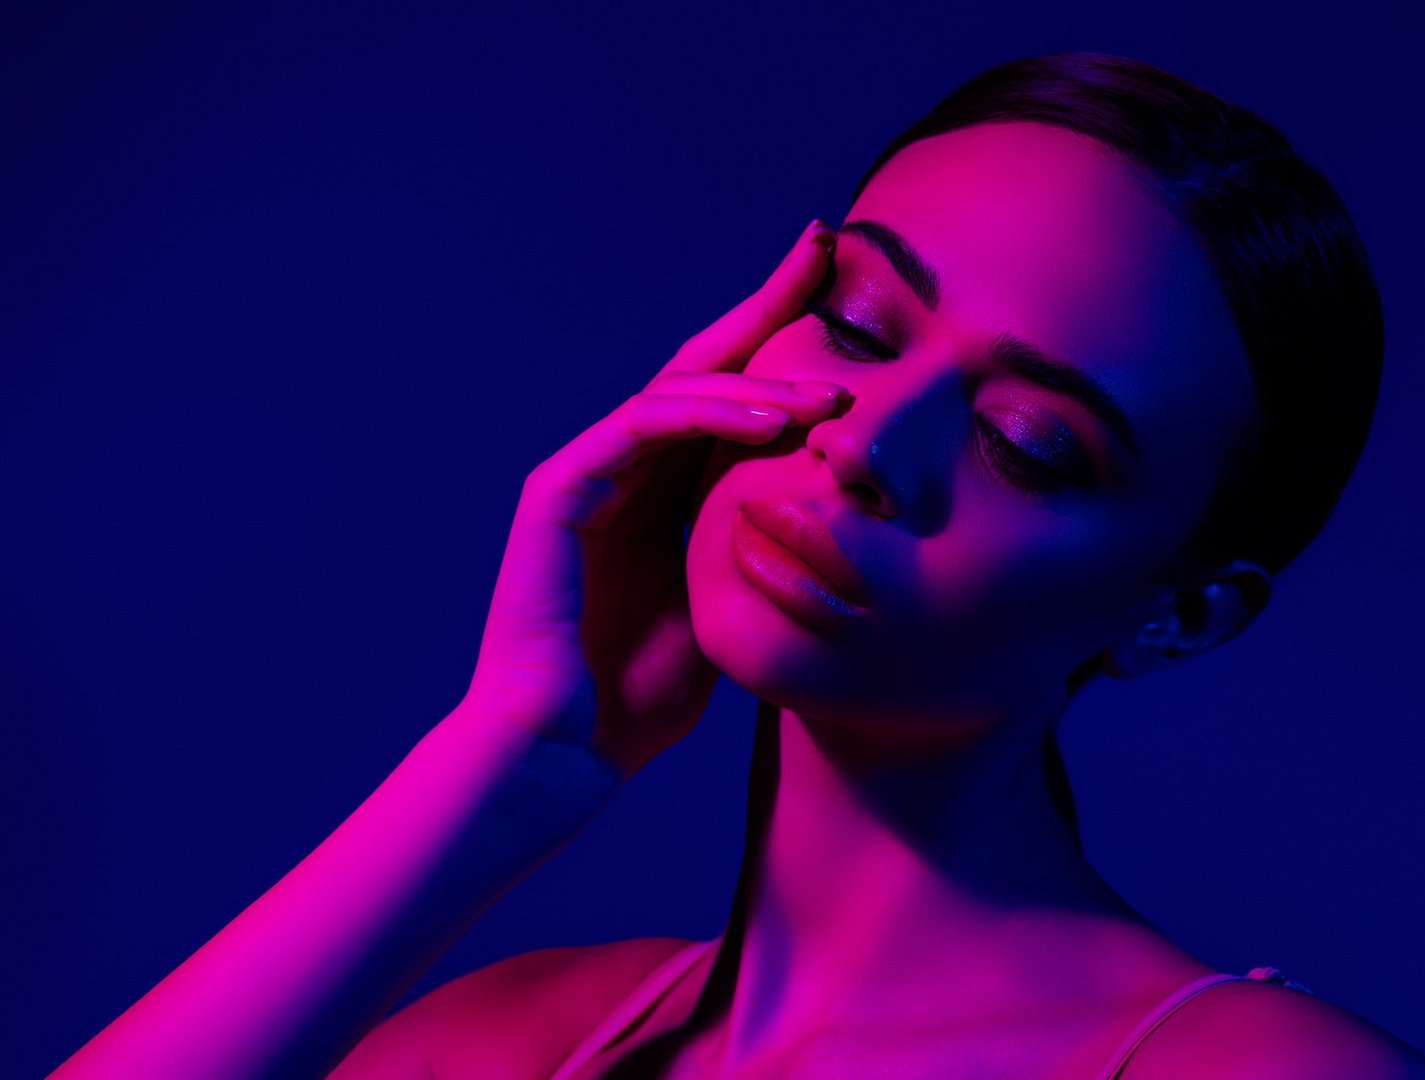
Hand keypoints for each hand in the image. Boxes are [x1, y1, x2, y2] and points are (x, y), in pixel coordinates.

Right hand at [459, 219, 844, 782]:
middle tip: (825, 250)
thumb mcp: (728, 603)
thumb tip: (839, 510)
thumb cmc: (642, 693)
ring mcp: (590, 471)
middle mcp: (628, 465)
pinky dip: (707, 416)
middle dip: (766, 305)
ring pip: (679, 390)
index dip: (779, 336)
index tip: (839, 284)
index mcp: (667, 488)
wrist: (565, 750)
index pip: (730, 395)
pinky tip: (774, 424)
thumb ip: (758, 542)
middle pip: (704, 364)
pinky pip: (640, 429)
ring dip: (759, 379)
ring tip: (832, 391)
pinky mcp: (559, 489)